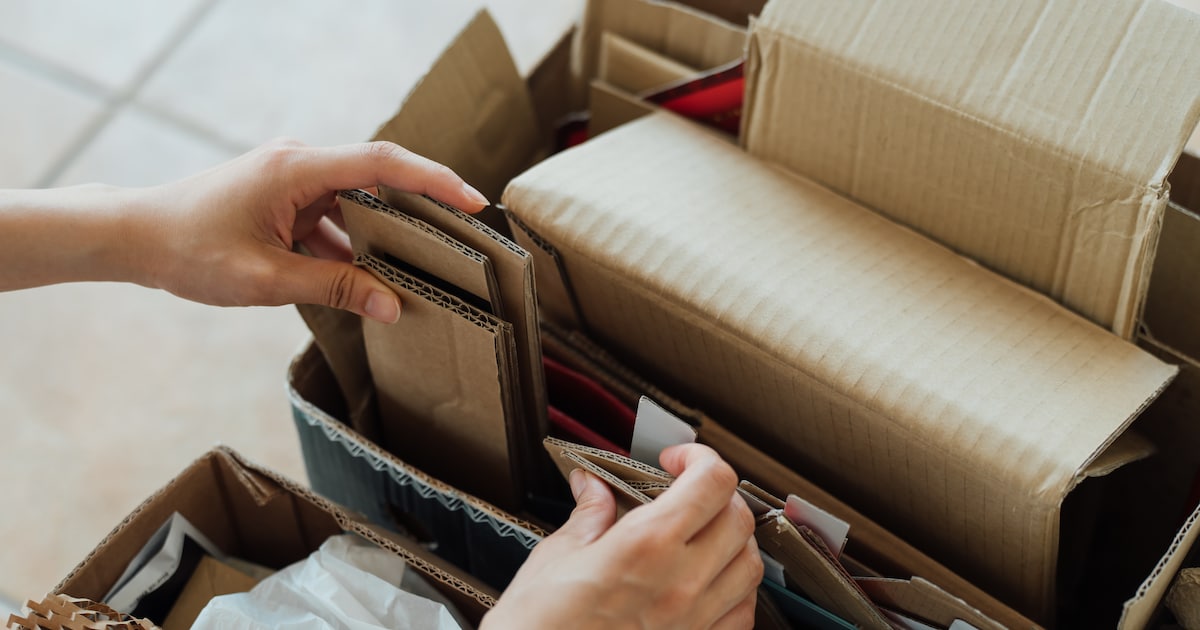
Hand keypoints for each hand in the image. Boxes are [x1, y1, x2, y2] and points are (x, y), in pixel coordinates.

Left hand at [133, 138, 487, 320]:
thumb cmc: (189, 250)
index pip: (382, 163)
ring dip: (380, 236)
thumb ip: (334, 288)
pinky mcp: (284, 197)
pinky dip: (350, 246)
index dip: (433, 180)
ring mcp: (292, 178)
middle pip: (377, 179)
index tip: (473, 201)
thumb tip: (392, 306)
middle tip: (461, 242)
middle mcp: (299, 163)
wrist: (134, 236)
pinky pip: (332, 217)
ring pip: (356, 204)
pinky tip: (364, 280)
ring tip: (415, 271)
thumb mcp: (266, 278)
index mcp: (296, 168)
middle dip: (419, 211)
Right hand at [484, 444, 761, 629]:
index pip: (712, 482)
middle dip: (718, 494)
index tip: (675, 461)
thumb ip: (588, 516)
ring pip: (751, 565)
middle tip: (687, 492)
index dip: (699, 458)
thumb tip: (594, 488)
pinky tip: (709, 583)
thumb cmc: (538, 629)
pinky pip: (742, 614)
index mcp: (646, 546)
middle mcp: (681, 583)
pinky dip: (735, 589)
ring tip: (703, 534)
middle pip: (739, 518)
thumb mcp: (555, 558)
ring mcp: (694, 621)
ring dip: (734, 540)